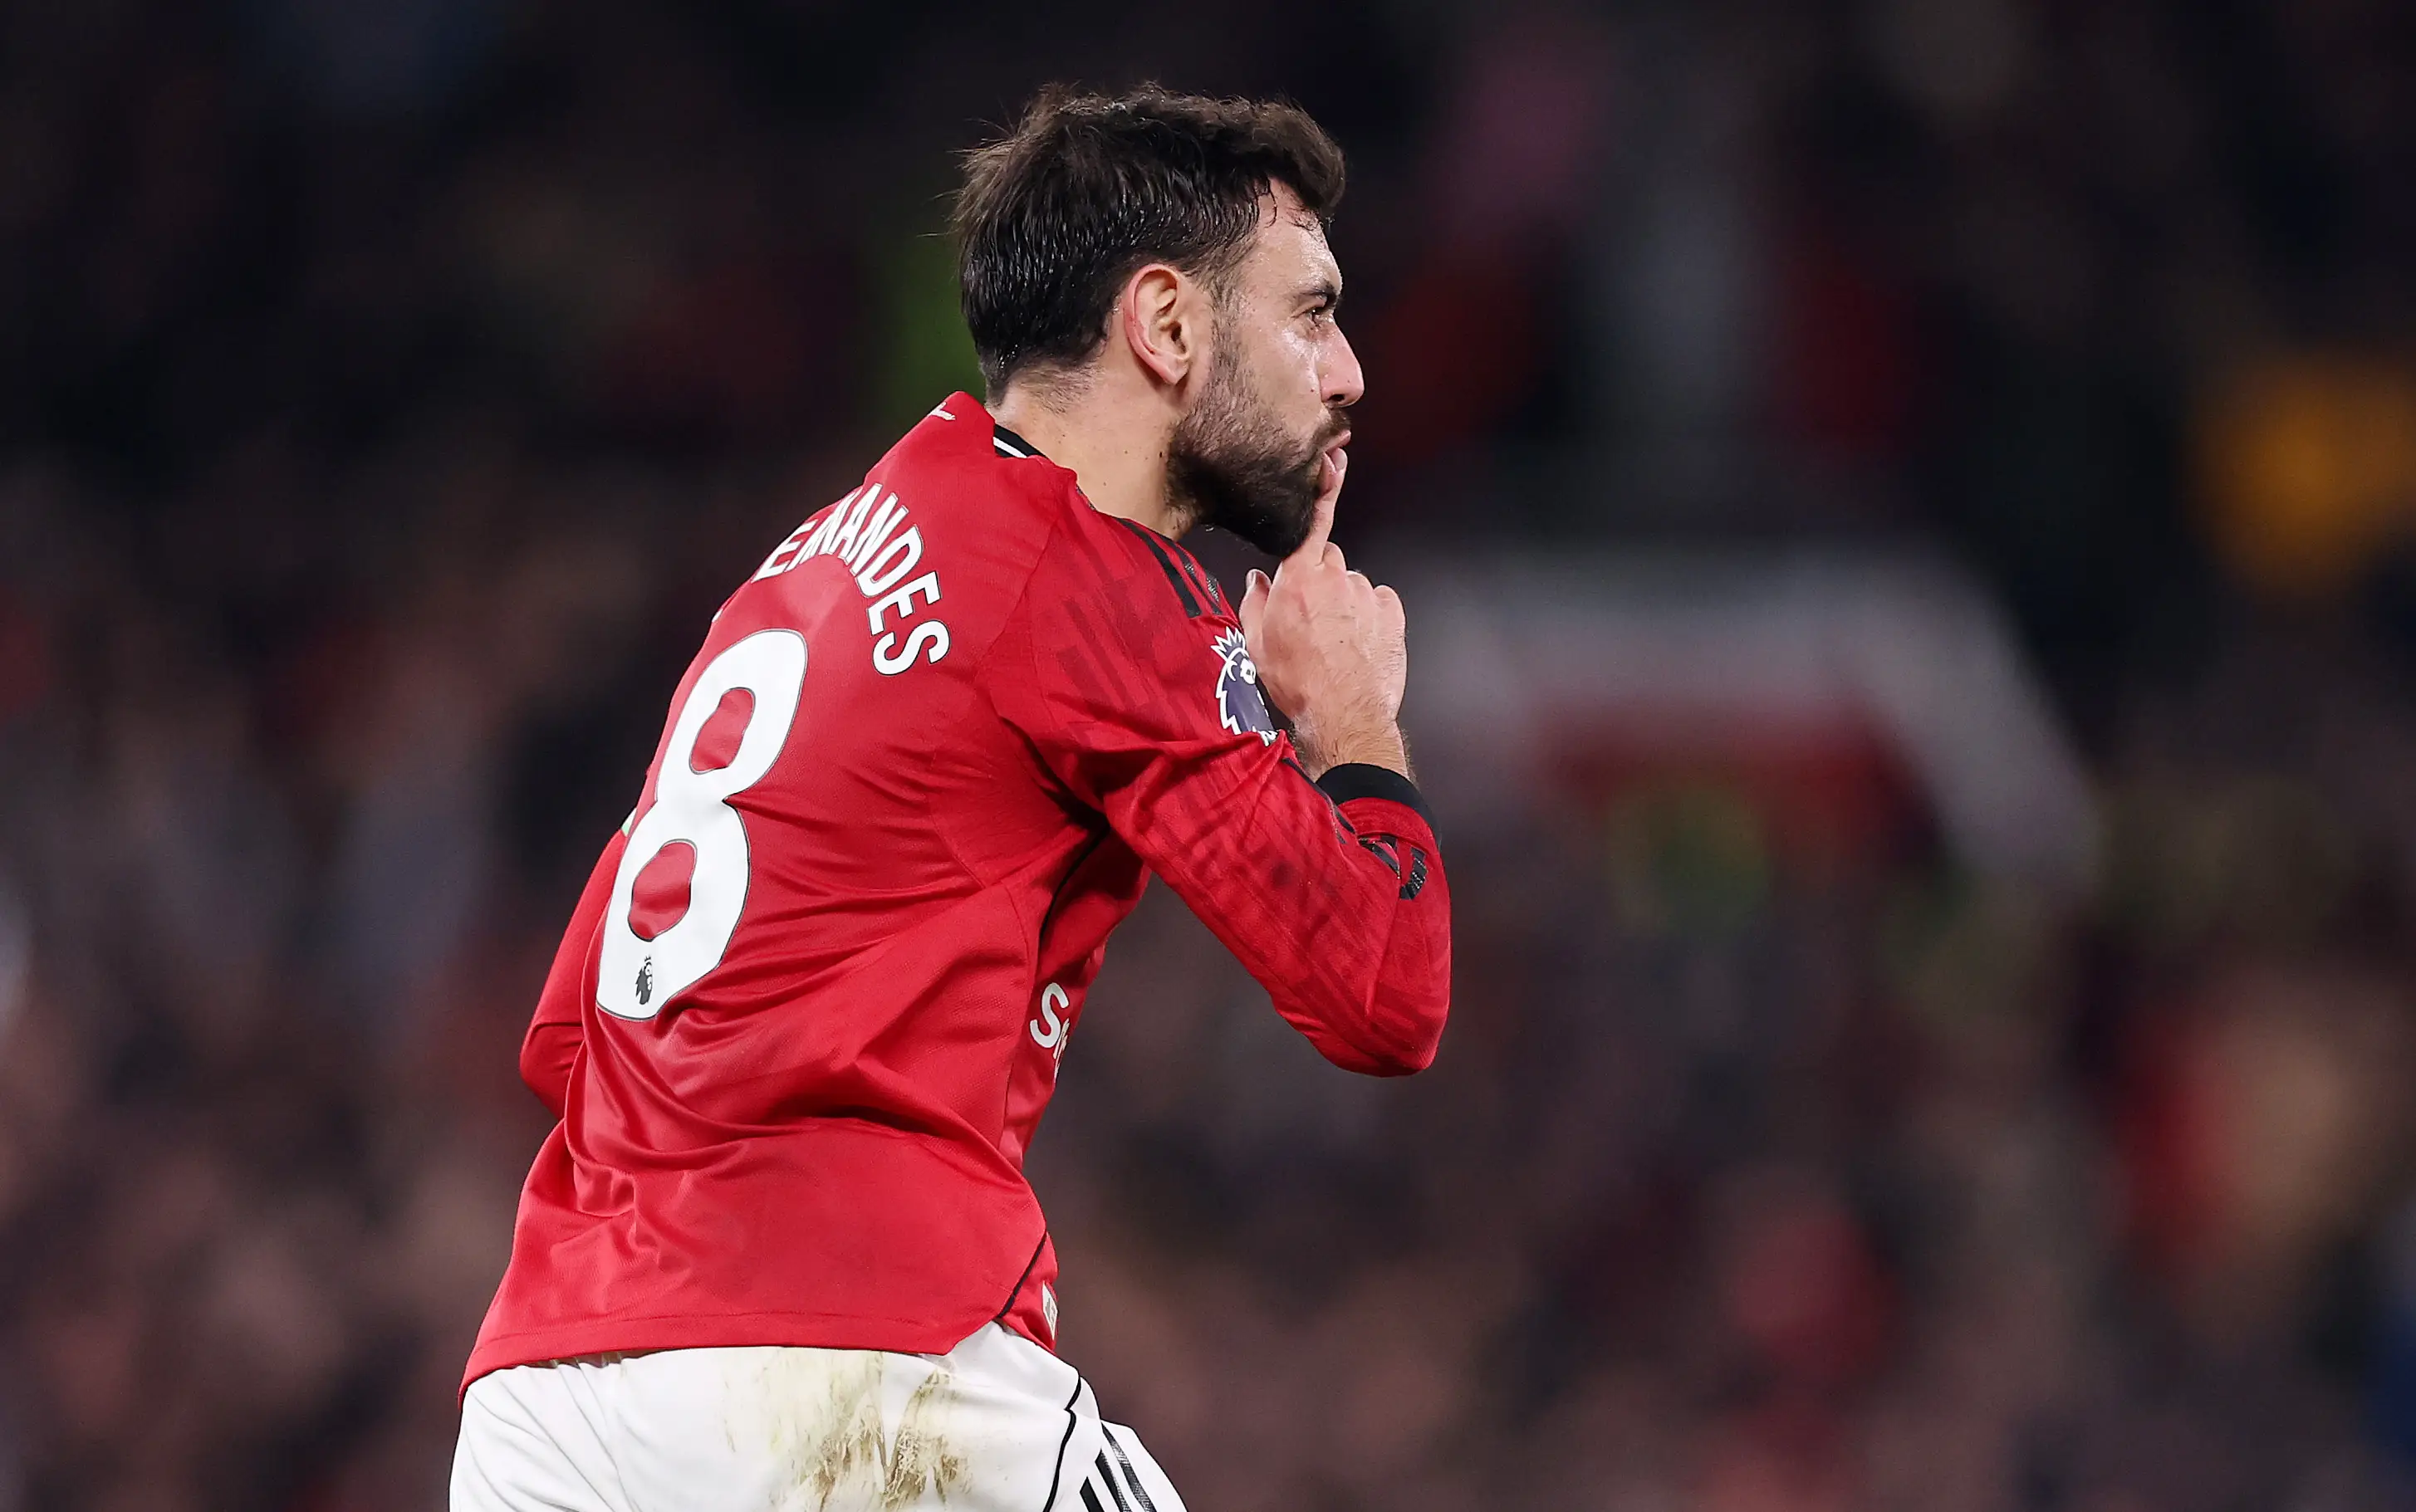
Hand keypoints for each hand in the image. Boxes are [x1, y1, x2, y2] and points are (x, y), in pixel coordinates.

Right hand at [1237, 480, 1408, 778]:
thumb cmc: (1296, 682)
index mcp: (1298, 579)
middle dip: (1320, 577)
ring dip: (1345, 600)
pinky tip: (1359, 641)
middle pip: (1328, 559)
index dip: (1324, 490)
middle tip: (1311, 615)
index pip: (1311, 523)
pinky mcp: (1392, 613)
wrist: (1343, 713)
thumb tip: (1259, 579)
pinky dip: (1371, 613)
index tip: (1335, 462)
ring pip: (1353, 583)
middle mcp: (1336, 578)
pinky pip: (1380, 600)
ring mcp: (1367, 594)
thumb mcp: (1256, 643)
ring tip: (1336, 639)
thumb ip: (1255, 602)